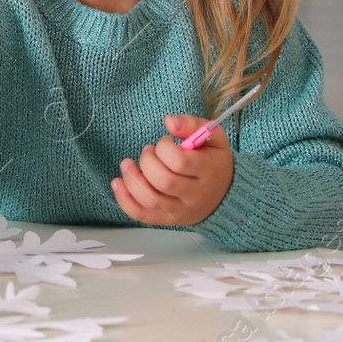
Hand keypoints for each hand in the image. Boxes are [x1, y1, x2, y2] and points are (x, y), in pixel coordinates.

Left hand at [111, 114, 233, 225]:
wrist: (224, 194)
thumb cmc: (213, 161)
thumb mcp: (212, 137)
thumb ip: (192, 124)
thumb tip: (170, 121)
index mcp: (209, 171)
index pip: (179, 162)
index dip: (164, 148)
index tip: (165, 142)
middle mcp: (196, 195)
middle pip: (163, 181)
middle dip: (147, 162)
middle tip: (148, 151)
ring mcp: (181, 211)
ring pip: (151, 200)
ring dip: (132, 180)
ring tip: (127, 165)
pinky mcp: (168, 220)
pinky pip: (142, 215)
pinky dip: (125, 200)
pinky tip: (118, 183)